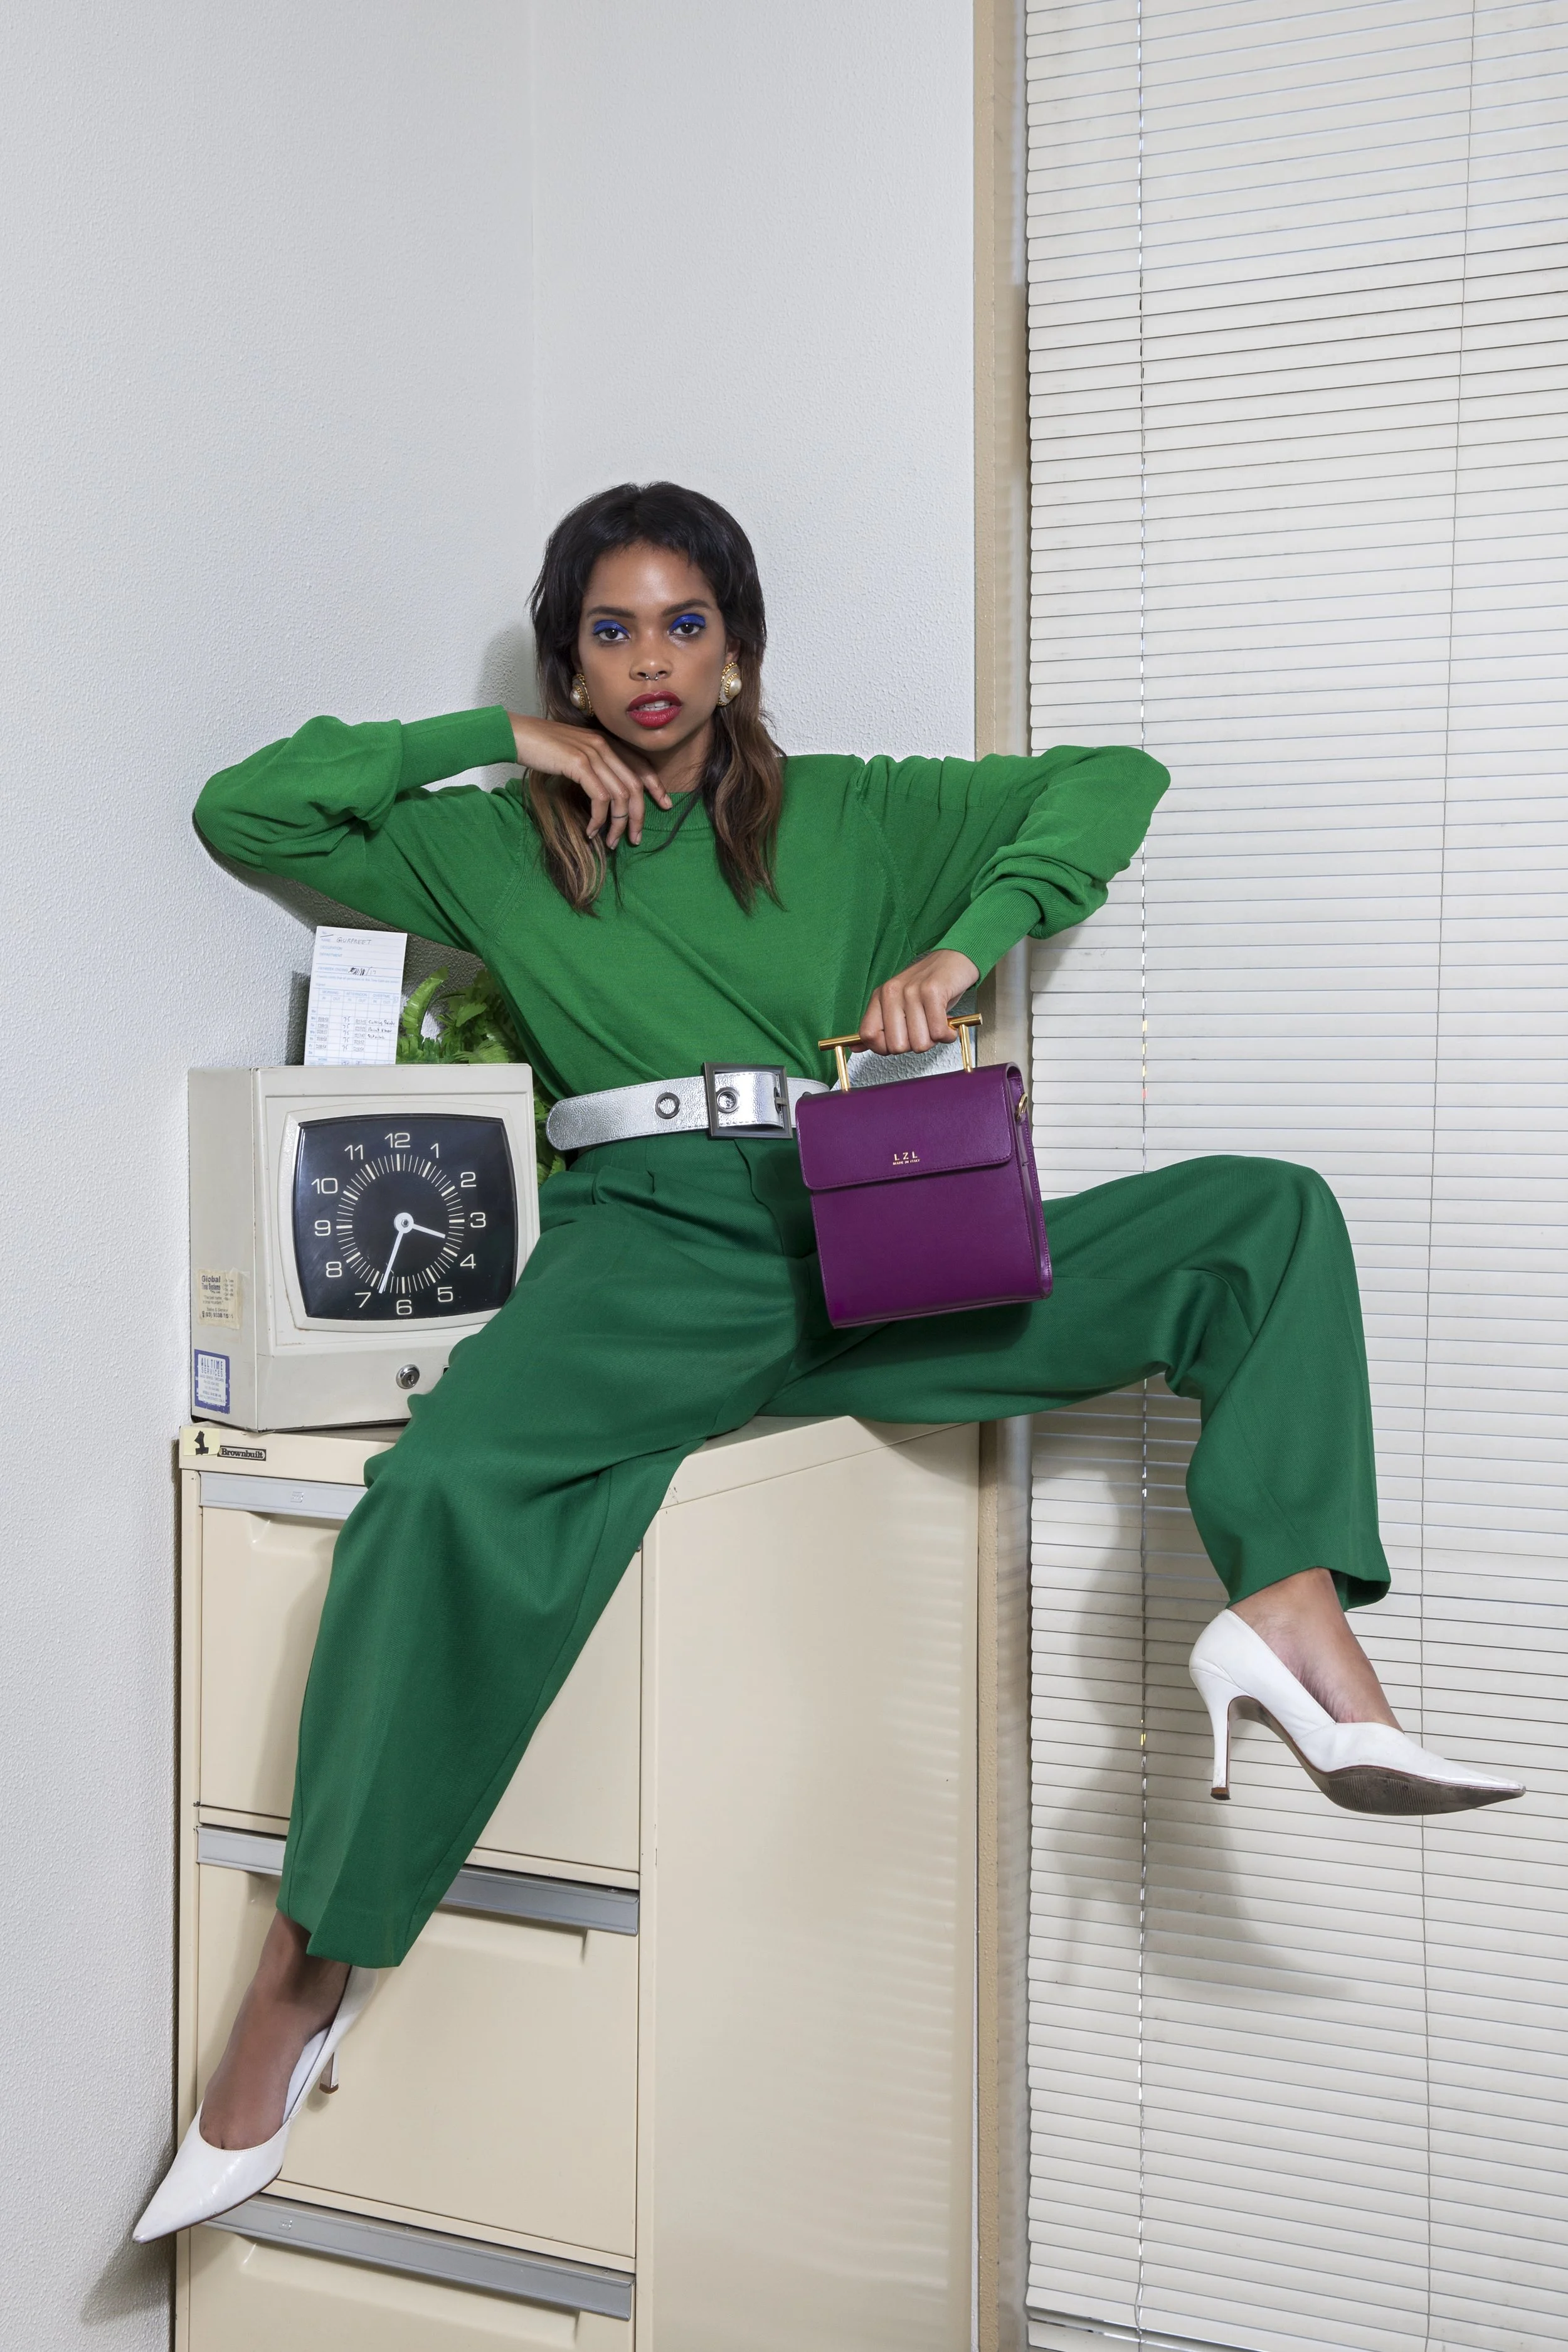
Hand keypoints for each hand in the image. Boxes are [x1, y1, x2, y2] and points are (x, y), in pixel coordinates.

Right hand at [508, 712, 670, 848]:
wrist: (515, 734)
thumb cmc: (539, 747)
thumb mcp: (572, 754)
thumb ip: (591, 767)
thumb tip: (603, 794)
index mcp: (605, 741)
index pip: (640, 764)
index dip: (656, 786)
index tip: (665, 804)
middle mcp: (603, 745)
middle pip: (635, 785)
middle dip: (639, 816)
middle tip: (635, 838)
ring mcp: (592, 753)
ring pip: (620, 795)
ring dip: (618, 824)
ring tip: (611, 842)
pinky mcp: (578, 764)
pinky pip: (600, 798)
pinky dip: (599, 819)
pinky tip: (591, 831)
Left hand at [859, 950, 980, 1054]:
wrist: (954, 959)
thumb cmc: (929, 987)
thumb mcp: (899, 1005)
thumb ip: (877, 1027)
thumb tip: (855, 1047)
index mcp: (880, 997)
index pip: (868, 1035)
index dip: (885, 1048)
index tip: (901, 1041)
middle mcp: (892, 992)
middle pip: (896, 1046)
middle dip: (914, 1045)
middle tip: (923, 1029)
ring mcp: (911, 991)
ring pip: (919, 1043)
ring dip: (933, 1039)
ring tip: (936, 1023)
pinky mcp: (933, 991)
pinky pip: (938, 1033)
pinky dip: (947, 1035)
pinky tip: (947, 1023)